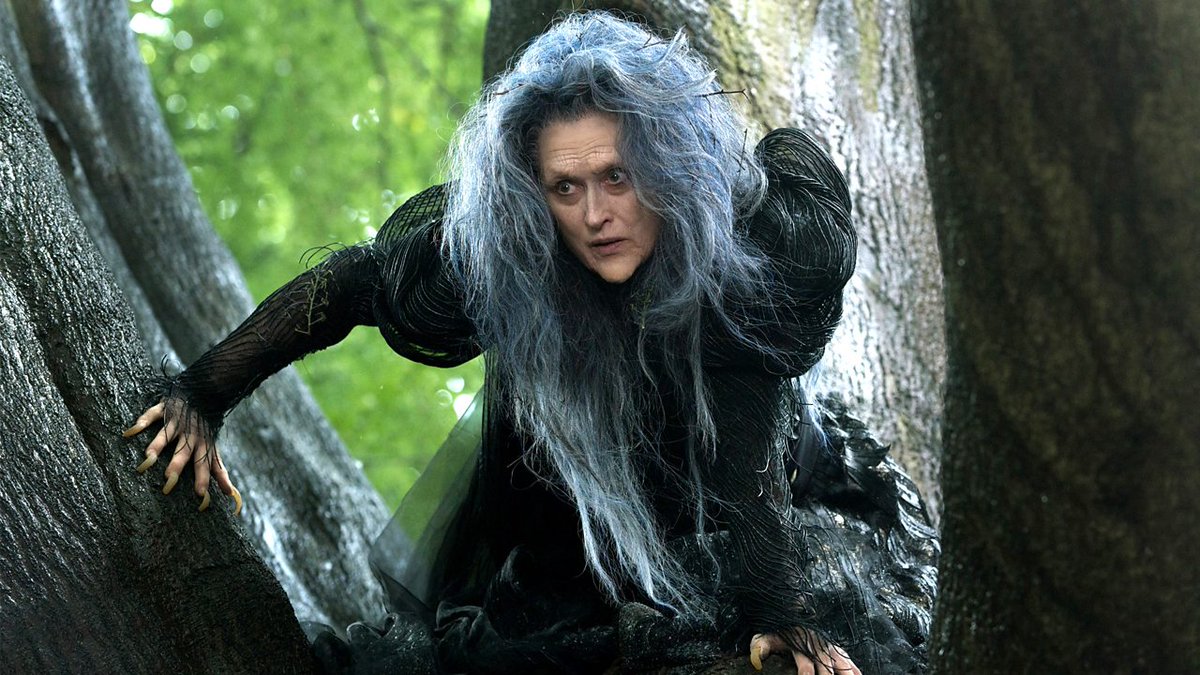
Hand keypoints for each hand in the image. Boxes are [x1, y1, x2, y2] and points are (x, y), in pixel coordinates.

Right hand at [124, 401, 241, 514]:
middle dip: (177, 464)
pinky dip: (143, 421)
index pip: (204, 464)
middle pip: (184, 452)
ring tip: (148, 457)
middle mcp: (190, 434)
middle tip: (169, 478)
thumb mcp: (213, 448)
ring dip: (158, 444)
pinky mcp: (166, 408)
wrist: (204, 394)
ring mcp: (177, 421)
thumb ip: (218, 470)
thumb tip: (230, 494)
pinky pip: (153, 414)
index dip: (203, 478)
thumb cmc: (205, 429)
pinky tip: (132, 432)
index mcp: (202, 444)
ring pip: (167, 434)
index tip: (200, 494)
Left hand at [749, 630, 859, 674]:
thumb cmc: (779, 629)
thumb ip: (761, 646)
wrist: (792, 612)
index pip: (804, 666)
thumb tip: (757, 659)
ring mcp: (827, 648)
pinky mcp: (834, 647)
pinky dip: (855, 668)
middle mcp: (816, 648)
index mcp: (800, 648)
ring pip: (840, 663)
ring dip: (846, 673)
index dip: (806, 674)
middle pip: (826, 668)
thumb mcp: (767, 635)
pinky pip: (847, 658)